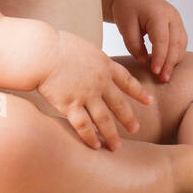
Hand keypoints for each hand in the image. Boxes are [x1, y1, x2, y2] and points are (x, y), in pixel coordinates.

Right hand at [37, 30, 151, 149]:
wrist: (42, 51)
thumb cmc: (57, 46)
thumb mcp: (85, 49)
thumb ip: (94, 62)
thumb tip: (96, 67)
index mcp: (104, 65)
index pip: (127, 80)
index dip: (139, 92)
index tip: (149, 101)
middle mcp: (100, 81)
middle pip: (119, 104)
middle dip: (128, 118)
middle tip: (136, 129)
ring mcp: (86, 94)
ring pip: (104, 119)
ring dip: (111, 134)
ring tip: (116, 146)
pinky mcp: (70, 105)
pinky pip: (84, 125)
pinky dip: (91, 137)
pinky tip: (95, 145)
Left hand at [111, 0, 188, 81]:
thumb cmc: (126, 8)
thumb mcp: (125, 26)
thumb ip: (134, 45)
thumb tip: (145, 62)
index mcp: (158, 14)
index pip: (163, 40)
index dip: (160, 58)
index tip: (155, 72)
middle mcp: (172, 16)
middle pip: (176, 43)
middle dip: (170, 63)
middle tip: (163, 79)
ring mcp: (177, 19)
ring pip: (182, 43)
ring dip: (175, 60)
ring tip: (166, 75)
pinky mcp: (177, 24)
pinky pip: (181, 41)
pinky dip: (176, 53)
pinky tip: (168, 64)